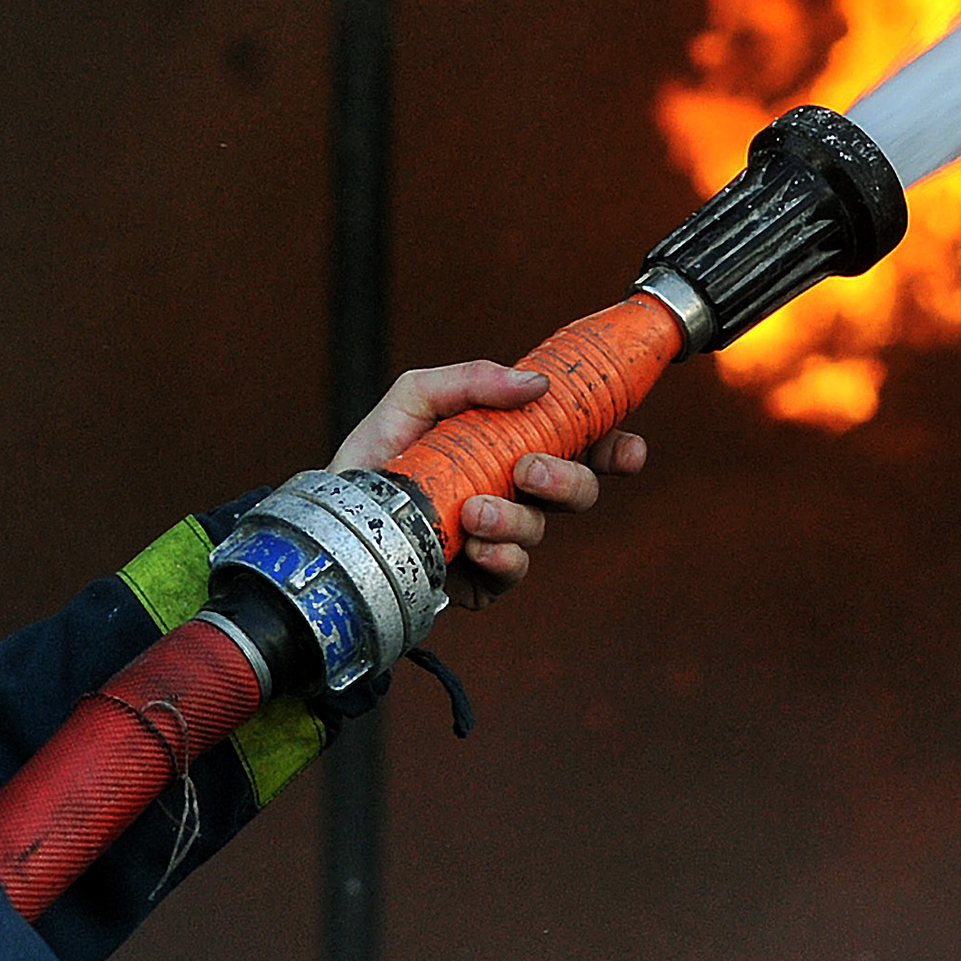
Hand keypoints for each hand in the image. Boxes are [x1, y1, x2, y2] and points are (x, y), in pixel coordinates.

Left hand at [330, 362, 646, 608]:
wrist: (333, 515)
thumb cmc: (377, 453)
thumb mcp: (416, 396)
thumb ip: (473, 380)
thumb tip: (536, 384)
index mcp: (512, 446)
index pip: (581, 446)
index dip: (615, 449)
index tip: (628, 450)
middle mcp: (514, 493)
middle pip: (578, 491)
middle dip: (568, 481)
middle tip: (528, 470)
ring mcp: (500, 538)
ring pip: (541, 532)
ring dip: (516, 520)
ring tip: (473, 511)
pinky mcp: (480, 581)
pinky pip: (512, 572)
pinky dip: (501, 558)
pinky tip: (474, 546)